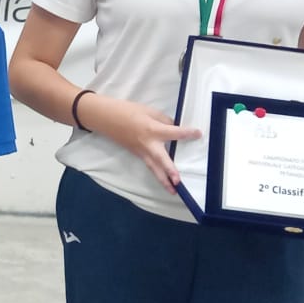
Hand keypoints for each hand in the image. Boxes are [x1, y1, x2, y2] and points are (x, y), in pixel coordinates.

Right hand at [83, 94, 200, 192]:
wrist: (106, 118)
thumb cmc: (127, 111)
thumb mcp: (149, 111)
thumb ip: (164, 121)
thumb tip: (174, 128)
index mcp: (152, 130)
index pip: (173, 133)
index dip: (186, 133)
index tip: (198, 133)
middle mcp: (147, 144)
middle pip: (160, 159)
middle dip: (169, 170)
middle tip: (178, 181)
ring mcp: (141, 151)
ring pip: (153, 168)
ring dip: (163, 180)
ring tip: (173, 191)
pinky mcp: (137, 154)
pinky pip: (149, 165)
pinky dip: (157, 173)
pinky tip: (163, 179)